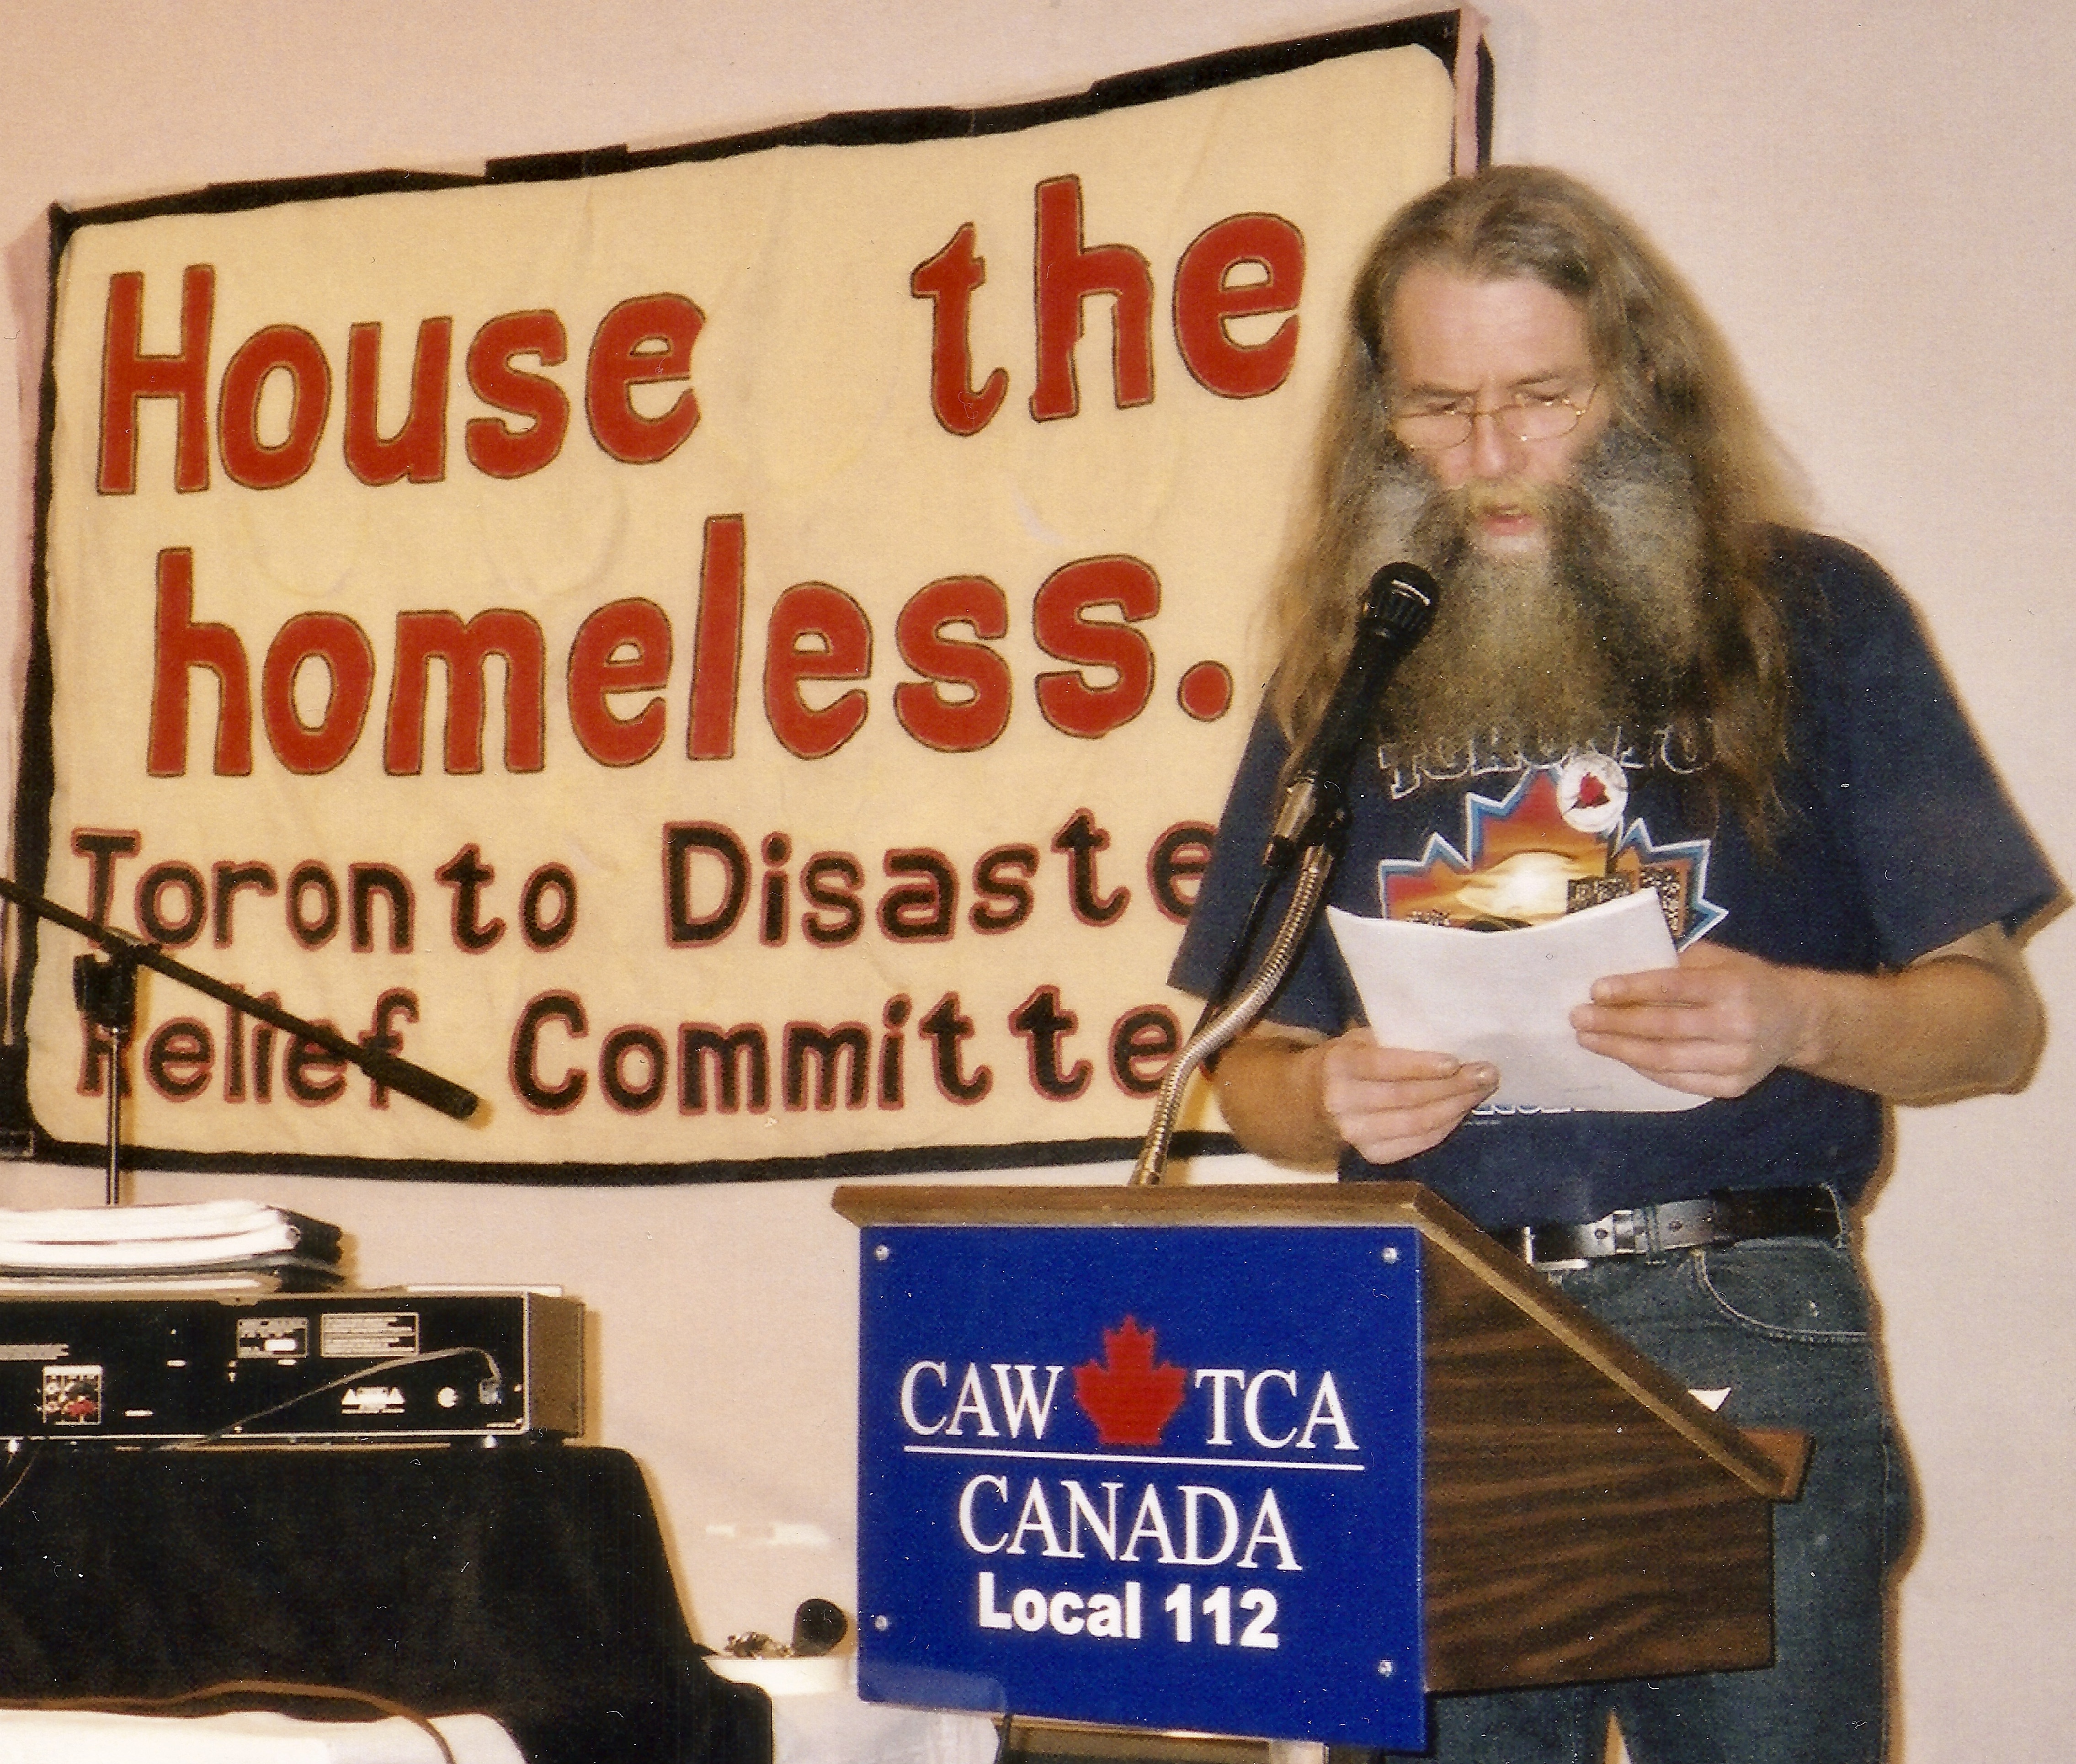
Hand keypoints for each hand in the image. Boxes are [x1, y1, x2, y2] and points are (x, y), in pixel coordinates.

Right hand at [1316, 1028, 1498, 1163]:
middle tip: (1487, 1073)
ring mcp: (1357, 1135)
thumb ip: (1392, 1040)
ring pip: (1418, 1123)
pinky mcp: (1372, 1155)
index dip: (1421, 1066)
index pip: (1384, 1067)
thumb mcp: (1357, 1041)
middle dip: (1453, 1086)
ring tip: (1482, 1089)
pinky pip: (1418, 1142)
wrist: (1308, 1102)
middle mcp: (1343, 1104)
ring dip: (1456, 1107)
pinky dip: (1445, 1126)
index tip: (1455, 1061)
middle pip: (1408, 1098)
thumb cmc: (1346, 1062)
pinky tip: (1461, 1109)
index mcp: (1338, 1066)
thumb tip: (1448, 1037)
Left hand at [1569, 941, 1815, 1098]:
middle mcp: (1738, 1024)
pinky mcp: (1735, 1085)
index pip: (1673, 988)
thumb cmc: (1747, 981)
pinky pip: (1680, 1081)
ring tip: (1589, 1040)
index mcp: (1733, 985)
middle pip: (1664, 1028)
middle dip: (1615, 1024)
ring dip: (1621, 1051)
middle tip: (1579, 1018)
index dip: (1632, 990)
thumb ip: (1678, 963)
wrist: (1797, 1019)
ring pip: (1667, 1060)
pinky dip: (1647, 1070)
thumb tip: (1621, 972)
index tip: (1596, 990)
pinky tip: (1622, 1058)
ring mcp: (1738, 1060)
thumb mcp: (1721, 959)